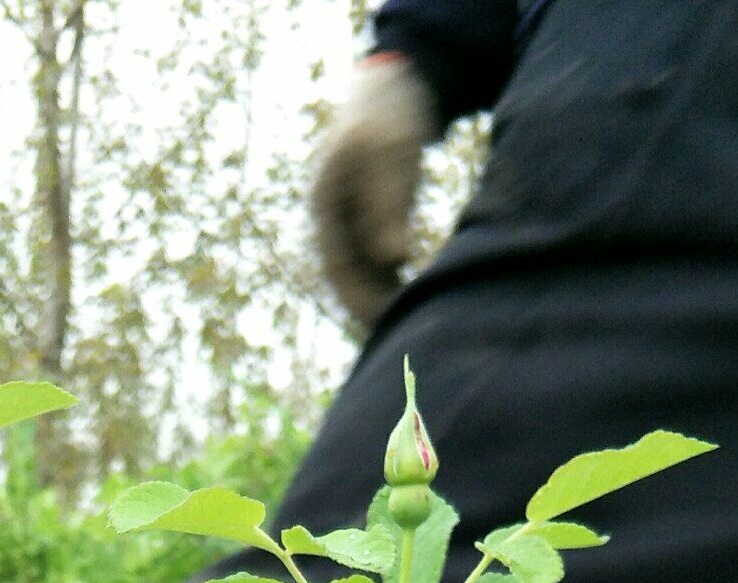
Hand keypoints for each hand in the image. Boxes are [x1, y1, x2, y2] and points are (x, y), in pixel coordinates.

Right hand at [311, 53, 434, 328]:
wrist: (394, 85)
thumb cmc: (392, 113)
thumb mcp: (391, 153)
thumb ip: (388, 205)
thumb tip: (393, 260)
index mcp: (325, 202)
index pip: (338, 266)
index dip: (358, 300)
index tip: (384, 325)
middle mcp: (331, 216)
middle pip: (346, 277)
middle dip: (367, 309)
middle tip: (397, 342)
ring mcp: (347, 217)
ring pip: (361, 271)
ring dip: (379, 300)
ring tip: (405, 329)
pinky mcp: (368, 217)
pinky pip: (376, 259)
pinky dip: (391, 281)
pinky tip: (413, 298)